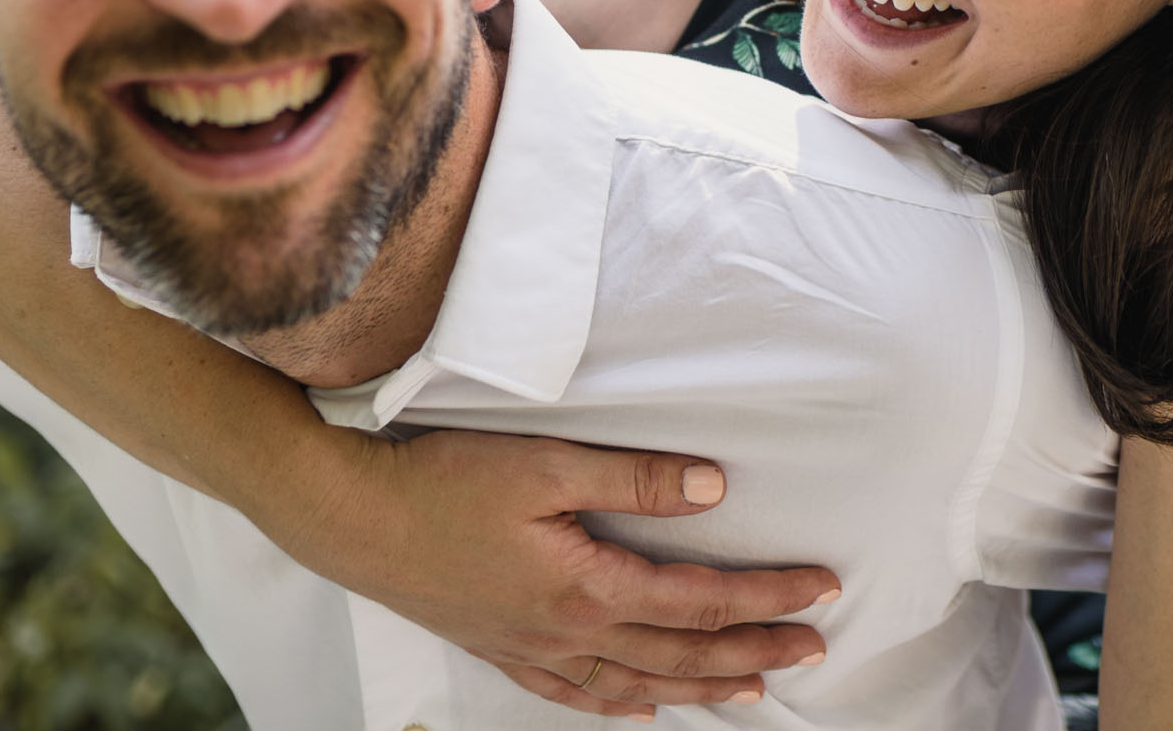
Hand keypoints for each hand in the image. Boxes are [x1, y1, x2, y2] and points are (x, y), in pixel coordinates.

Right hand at [274, 427, 839, 719]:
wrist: (351, 517)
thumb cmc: (445, 482)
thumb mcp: (548, 466)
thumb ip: (635, 480)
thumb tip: (714, 488)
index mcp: (588, 588)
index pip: (701, 600)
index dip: (768, 596)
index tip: (821, 590)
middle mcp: (568, 633)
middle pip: (681, 653)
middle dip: (755, 649)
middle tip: (814, 648)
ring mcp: (532, 649)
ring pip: (636, 683)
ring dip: (700, 686)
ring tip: (752, 688)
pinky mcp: (501, 648)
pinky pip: (575, 693)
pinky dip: (618, 704)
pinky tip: (641, 708)